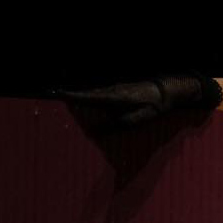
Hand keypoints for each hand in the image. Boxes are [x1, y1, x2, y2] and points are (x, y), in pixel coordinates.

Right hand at [53, 73, 222, 127]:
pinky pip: (101, 94)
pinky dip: (92, 97)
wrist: (168, 90)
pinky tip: (89, 102)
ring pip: (95, 94)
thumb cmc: (155, 105)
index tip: (55, 93)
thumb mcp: (139, 119)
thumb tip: (95, 133)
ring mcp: (116, 88)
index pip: (88, 97)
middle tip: (54, 96)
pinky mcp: (120, 90)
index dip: (72, 96)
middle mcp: (112, 90)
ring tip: (65, 100)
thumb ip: (117, 126)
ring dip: (81, 97)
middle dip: (71, 96)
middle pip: (88, 94)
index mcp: (115, 97)